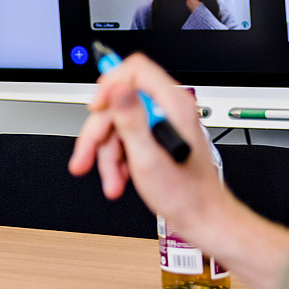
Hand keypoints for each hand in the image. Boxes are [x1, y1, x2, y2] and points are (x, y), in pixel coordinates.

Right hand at [67, 53, 226, 238]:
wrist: (202, 219)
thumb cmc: (185, 195)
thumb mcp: (148, 158)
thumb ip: (131, 119)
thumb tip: (118, 88)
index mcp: (173, 106)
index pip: (135, 70)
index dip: (110, 85)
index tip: (96, 108)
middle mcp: (168, 110)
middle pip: (118, 102)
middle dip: (98, 132)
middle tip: (86, 156)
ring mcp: (162, 123)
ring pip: (117, 123)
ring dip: (106, 153)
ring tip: (112, 179)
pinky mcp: (156, 137)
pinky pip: (124, 137)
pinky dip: (116, 158)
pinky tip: (121, 177)